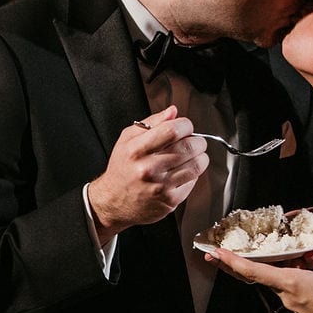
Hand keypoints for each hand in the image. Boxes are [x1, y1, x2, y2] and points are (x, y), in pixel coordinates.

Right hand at [87, 105, 209, 242]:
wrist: (113, 201)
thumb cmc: (122, 168)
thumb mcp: (127, 139)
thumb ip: (151, 123)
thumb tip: (173, 112)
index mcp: (136, 150)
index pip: (172, 130)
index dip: (186, 125)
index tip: (185, 127)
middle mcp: (148, 168)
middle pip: (189, 147)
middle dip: (197, 141)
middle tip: (194, 141)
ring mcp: (160, 186)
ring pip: (196, 165)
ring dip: (200, 157)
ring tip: (192, 155)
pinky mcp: (170, 200)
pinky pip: (193, 181)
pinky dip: (193, 174)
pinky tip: (182, 172)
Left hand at [202, 232, 312, 312]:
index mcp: (292, 285)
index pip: (254, 272)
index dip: (233, 262)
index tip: (216, 254)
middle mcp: (288, 296)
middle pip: (256, 277)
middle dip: (234, 265)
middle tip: (215, 255)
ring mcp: (295, 304)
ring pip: (273, 281)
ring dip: (263, 267)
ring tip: (253, 252)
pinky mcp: (304, 307)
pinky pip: (288, 286)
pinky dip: (284, 273)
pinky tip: (295, 263)